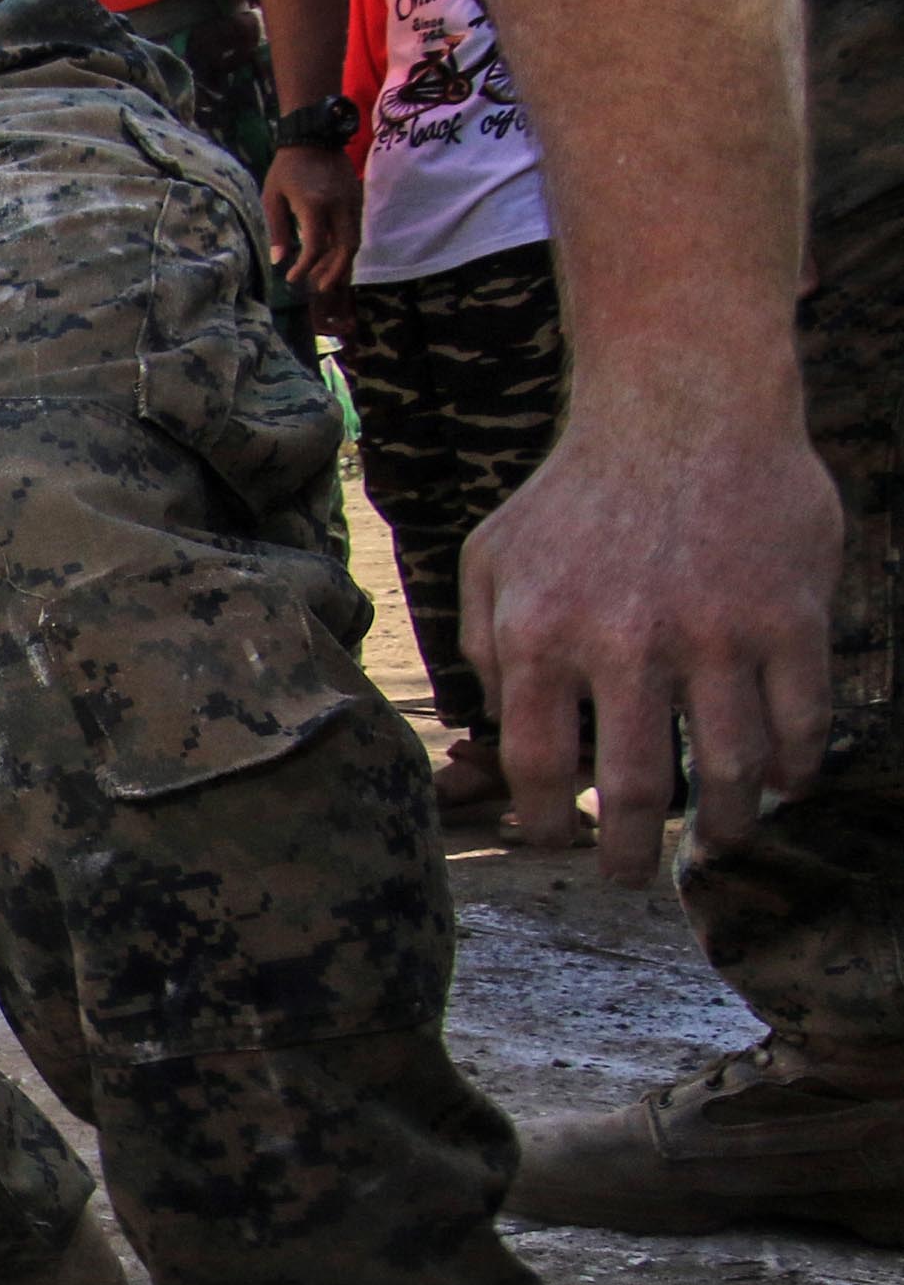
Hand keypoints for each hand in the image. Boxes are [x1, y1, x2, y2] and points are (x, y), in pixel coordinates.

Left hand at [263, 145, 360, 290]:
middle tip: (319, 288)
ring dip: (341, 262)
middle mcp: (338, 205)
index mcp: (314, 205)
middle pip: (346, 248)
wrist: (314, 137)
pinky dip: (345, 246)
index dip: (305, 267)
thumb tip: (279, 260)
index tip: (292, 278)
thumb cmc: (287, 168)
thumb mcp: (272, 197)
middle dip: (334, 272)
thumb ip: (277, 230)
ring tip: (324, 277)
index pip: (316, 246)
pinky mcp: (357, 198)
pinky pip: (355, 228)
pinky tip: (332, 256)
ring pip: (354, 240)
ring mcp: (352, 202)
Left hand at [464, 407, 836, 881]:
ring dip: (723, 826)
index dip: (546, 822)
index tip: (557, 841)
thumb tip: (491, 730)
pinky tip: (783, 783)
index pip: (537, 766)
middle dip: (628, 853)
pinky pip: (800, 721)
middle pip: (632, 790)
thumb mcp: (493, 557)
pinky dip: (795, 767)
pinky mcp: (790, 618)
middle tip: (627, 877)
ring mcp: (715, 634)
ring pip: (727, 771)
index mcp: (541, 635)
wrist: (683, 407)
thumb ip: (484, 644)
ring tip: (717, 843)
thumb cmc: (577, 491)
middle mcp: (626, 644)